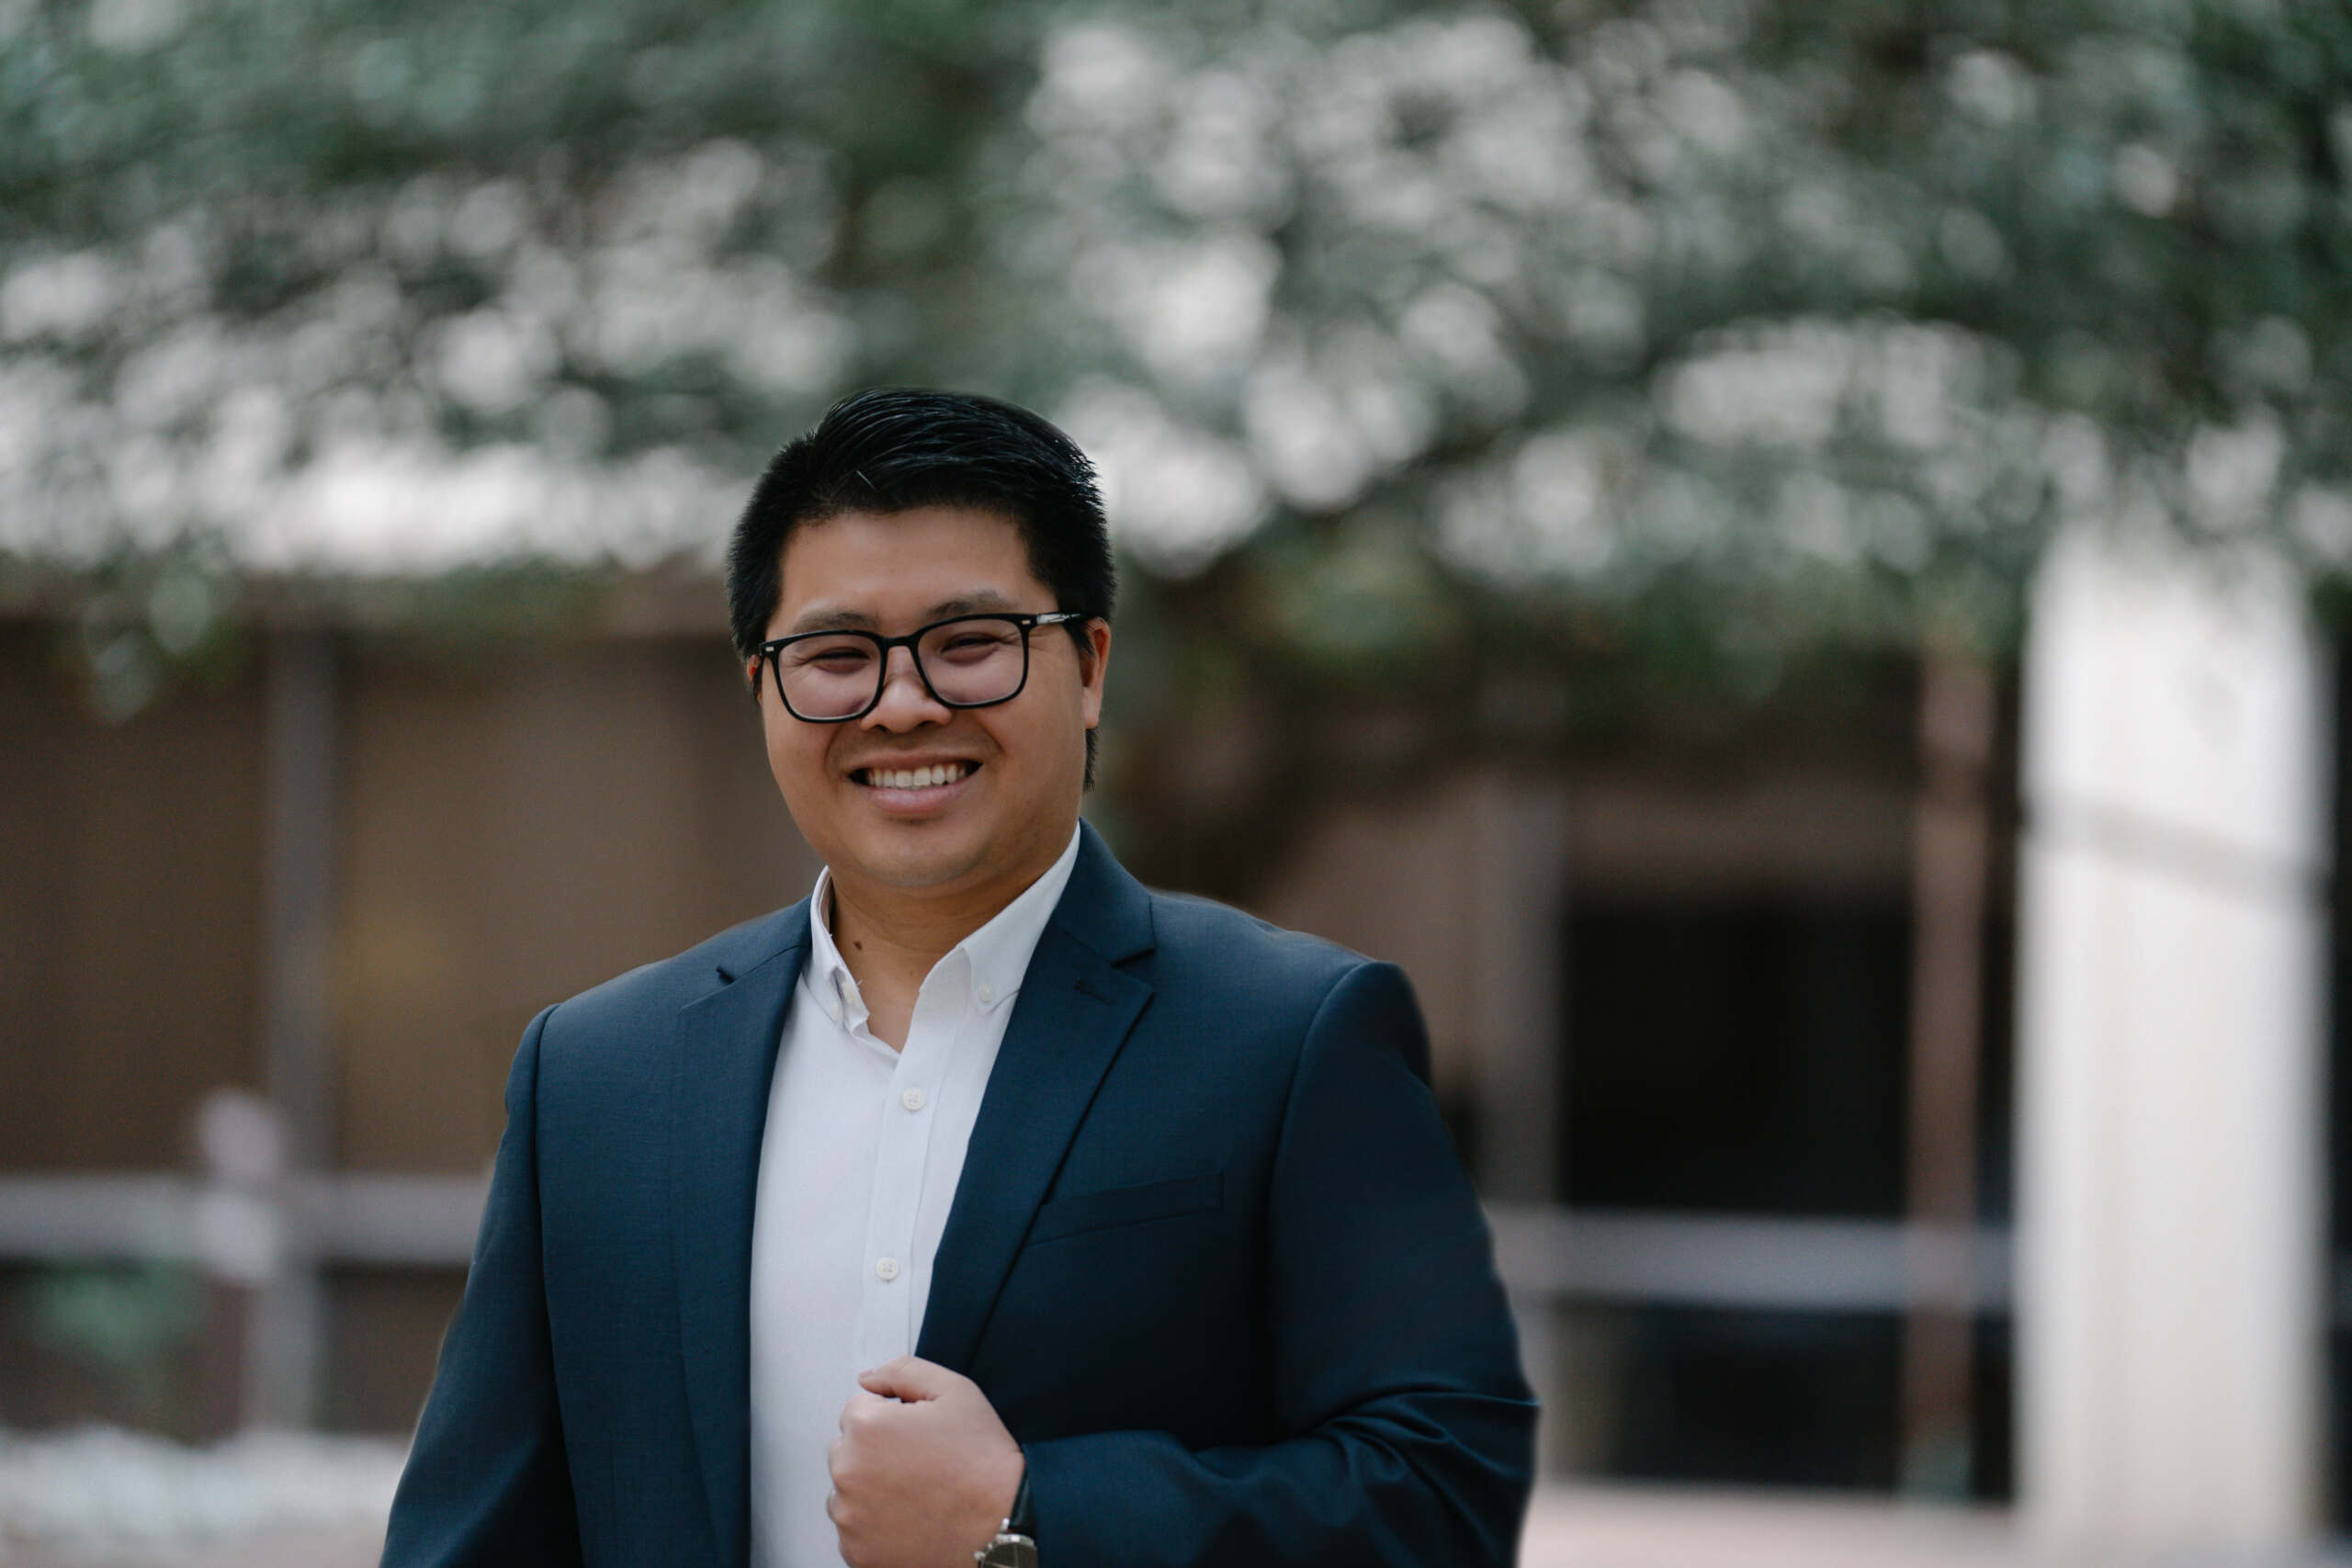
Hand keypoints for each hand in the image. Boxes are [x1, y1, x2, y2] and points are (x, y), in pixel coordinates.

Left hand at [828, 1355, 1023, 1567]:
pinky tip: (910, 1517)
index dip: (892, 1418)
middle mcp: (849, 1472)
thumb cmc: (982, 1461)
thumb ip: (903, 1371)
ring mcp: (850, 1517)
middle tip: (921, 1464)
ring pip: (848, 1490)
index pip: (857, 1410)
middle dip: (876, 1452)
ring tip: (917, 1493)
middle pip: (848, 1449)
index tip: (918, 1436)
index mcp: (867, 1428)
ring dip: (871, 1488)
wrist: (1004, 1522)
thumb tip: (868, 1378)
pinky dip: (875, 1524)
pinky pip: (854, 1528)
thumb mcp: (954, 1391)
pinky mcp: (857, 1551)